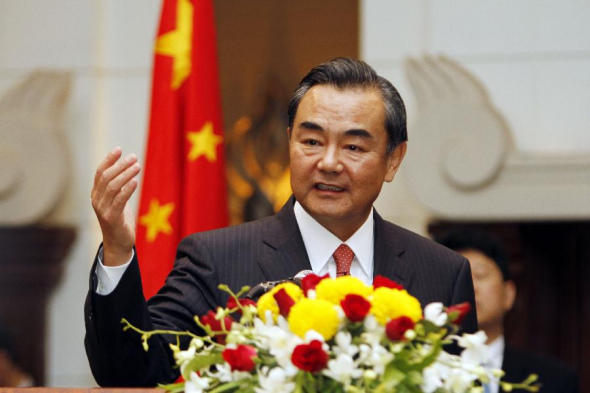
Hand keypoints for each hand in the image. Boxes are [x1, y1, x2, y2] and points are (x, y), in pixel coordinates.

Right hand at [91, 147, 140, 265]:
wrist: (118, 244)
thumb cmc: (120, 220)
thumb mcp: (117, 200)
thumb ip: (118, 187)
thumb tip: (127, 169)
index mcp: (96, 194)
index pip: (99, 172)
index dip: (109, 160)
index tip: (119, 149)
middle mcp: (96, 200)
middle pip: (106, 177)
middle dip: (120, 165)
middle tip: (134, 157)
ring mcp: (102, 209)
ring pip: (112, 186)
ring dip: (125, 174)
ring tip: (137, 166)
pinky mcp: (111, 218)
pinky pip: (119, 200)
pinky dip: (127, 189)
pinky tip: (135, 181)